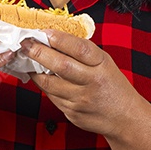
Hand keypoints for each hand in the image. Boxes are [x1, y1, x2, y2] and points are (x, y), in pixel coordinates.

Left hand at [19, 30, 143, 137]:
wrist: (125, 118)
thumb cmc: (113, 86)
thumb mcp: (105, 64)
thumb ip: (84, 53)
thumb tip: (54, 38)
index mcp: (102, 65)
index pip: (79, 48)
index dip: (59, 39)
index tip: (44, 32)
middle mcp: (92, 82)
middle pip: (61, 65)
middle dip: (39, 53)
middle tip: (25, 44)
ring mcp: (81, 100)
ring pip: (50, 83)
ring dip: (34, 70)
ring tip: (26, 60)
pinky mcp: (72, 113)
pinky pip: (52, 97)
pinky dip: (43, 86)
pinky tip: (39, 77)